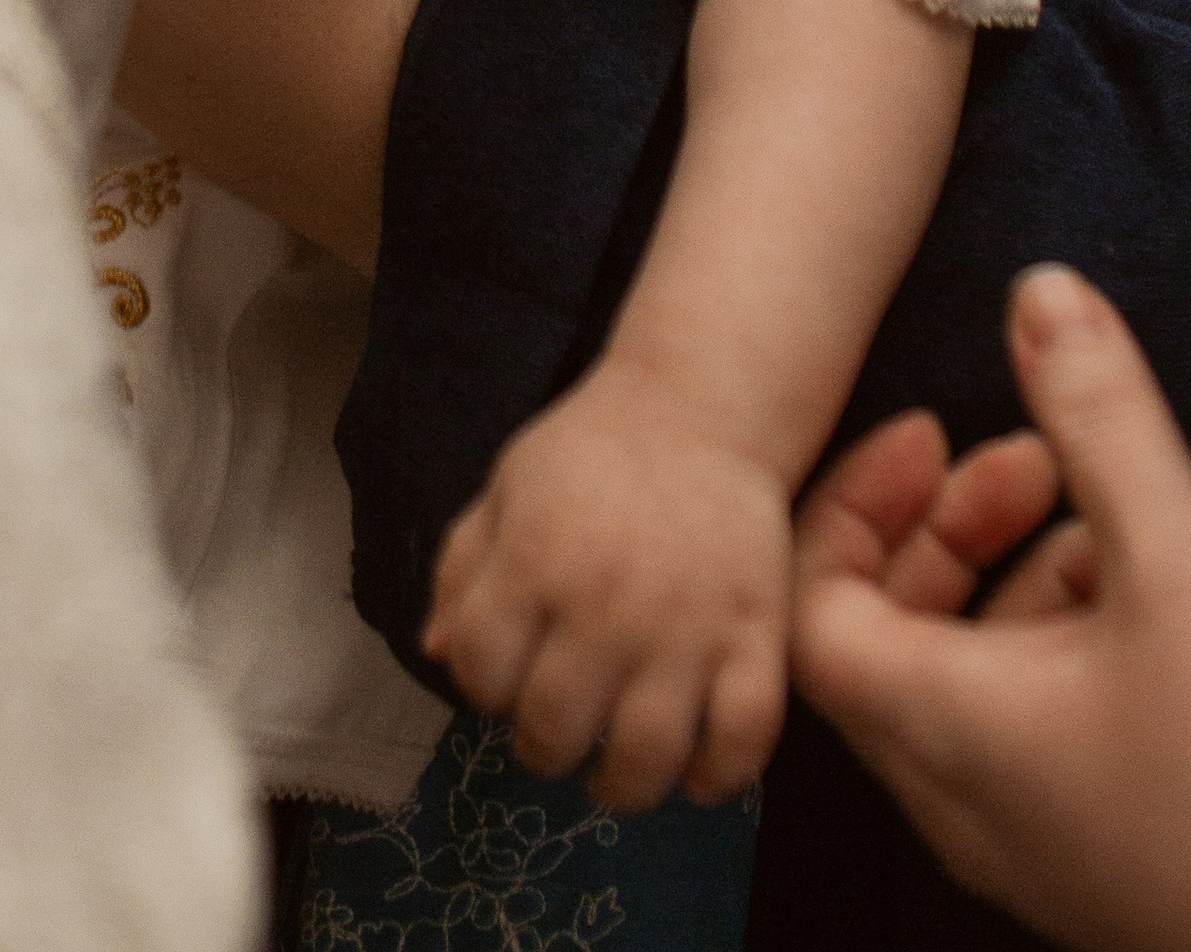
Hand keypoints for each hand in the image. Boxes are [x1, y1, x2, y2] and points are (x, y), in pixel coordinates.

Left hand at [424, 358, 790, 812]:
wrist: (701, 405)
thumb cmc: (592, 450)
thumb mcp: (508, 488)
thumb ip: (462, 568)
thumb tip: (434, 653)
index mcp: (534, 561)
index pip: (479, 673)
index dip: (482, 689)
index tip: (505, 679)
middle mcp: (605, 603)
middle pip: (555, 732)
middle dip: (545, 749)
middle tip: (560, 734)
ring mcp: (686, 625)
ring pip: (646, 758)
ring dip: (624, 786)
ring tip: (617, 770)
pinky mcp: (756, 635)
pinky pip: (742, 740)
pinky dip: (720, 777)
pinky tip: (696, 772)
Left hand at [791, 265, 1190, 951]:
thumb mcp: (1175, 567)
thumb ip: (1101, 422)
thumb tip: (1038, 293)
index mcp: (939, 729)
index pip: (809, 606)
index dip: (853, 500)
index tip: (937, 429)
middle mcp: (967, 795)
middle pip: (904, 631)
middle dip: (970, 520)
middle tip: (1046, 454)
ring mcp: (1046, 835)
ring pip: (1016, 669)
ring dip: (1079, 564)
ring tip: (1170, 503)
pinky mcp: (1127, 853)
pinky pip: (1099, 718)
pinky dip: (1154, 633)